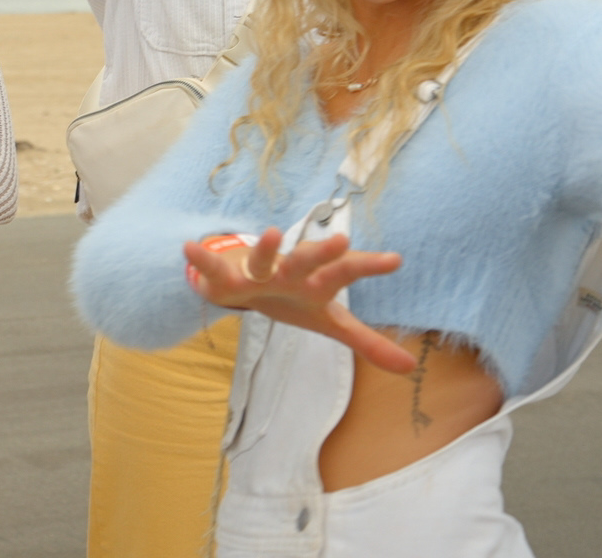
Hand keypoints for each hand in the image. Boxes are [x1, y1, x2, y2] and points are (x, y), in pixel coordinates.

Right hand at [184, 228, 414, 373]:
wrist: (247, 284)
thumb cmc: (293, 298)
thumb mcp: (329, 321)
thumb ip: (367, 341)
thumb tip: (411, 369)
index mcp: (318, 281)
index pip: (347, 272)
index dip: (369, 266)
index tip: (396, 259)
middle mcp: (291, 270)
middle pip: (309, 261)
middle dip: (322, 252)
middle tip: (342, 240)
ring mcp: (260, 271)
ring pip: (265, 259)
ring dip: (267, 249)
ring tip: (272, 232)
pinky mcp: (229, 277)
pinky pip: (215, 269)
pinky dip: (203, 259)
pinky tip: (190, 248)